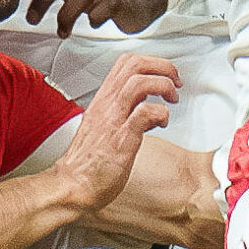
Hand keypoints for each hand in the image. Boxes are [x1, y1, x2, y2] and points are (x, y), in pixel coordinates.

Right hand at [55, 54, 178, 213]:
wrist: (73, 186)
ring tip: (172, 99)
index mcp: (104, 100)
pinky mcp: (121, 139)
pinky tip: (162, 123)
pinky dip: (160, 113)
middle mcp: (107, 105)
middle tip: (175, 82)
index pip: (127, 62)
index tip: (166, 76)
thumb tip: (145, 107)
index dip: (153, 63)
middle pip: (135, 64)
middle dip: (163, 67)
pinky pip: (144, 113)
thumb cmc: (88, 162)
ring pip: (139, 82)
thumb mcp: (104, 126)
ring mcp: (113, 120)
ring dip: (163, 85)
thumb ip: (123, 112)